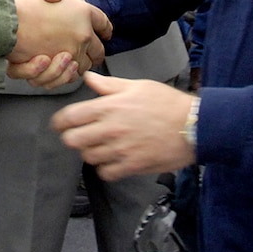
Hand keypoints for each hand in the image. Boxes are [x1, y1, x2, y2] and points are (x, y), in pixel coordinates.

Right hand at [7, 0, 110, 86]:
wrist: (0, 23)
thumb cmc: (19, 2)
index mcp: (83, 13)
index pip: (103, 23)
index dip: (105, 28)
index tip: (105, 32)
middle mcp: (81, 36)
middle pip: (99, 50)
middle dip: (95, 52)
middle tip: (91, 52)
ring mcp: (69, 54)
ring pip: (82, 67)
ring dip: (78, 65)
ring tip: (69, 60)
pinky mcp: (54, 70)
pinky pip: (63, 79)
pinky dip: (61, 76)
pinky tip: (55, 67)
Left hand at [52, 74, 196, 179]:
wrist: (193, 125)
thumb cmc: (167, 103)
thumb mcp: (137, 86)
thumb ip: (109, 85)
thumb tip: (89, 78)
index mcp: (110, 107)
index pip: (70, 117)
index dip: (59, 122)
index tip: (59, 124)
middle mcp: (111, 129)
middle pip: (73, 140)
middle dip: (73, 138)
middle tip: (81, 136)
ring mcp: (120, 149)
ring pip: (88, 157)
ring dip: (91, 152)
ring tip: (100, 146)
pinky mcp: (131, 166)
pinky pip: (105, 173)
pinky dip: (106, 168)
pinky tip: (113, 160)